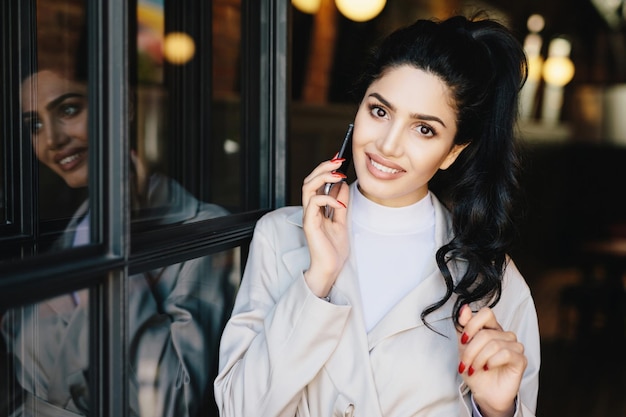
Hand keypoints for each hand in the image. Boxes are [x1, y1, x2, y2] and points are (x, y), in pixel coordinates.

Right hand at [301, 157, 349, 297]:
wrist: (330, 268)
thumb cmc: (333, 249)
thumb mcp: (342, 221)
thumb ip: (340, 203)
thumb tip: (342, 186)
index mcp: (317, 208)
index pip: (317, 182)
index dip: (326, 169)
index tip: (339, 160)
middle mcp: (310, 210)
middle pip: (309, 180)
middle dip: (323, 167)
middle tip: (338, 161)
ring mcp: (309, 216)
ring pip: (308, 187)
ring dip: (323, 177)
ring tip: (338, 175)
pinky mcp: (310, 223)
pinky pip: (314, 203)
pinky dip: (328, 199)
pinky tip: (339, 203)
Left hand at [457, 305, 526, 416]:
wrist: (483, 392)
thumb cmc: (474, 370)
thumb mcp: (463, 348)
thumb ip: (463, 328)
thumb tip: (463, 308)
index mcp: (491, 328)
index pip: (486, 313)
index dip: (472, 324)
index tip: (463, 340)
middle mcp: (504, 335)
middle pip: (486, 333)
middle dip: (471, 350)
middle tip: (465, 363)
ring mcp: (514, 346)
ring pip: (494, 344)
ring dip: (479, 358)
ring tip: (474, 369)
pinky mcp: (520, 360)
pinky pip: (506, 353)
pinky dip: (492, 361)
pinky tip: (488, 368)